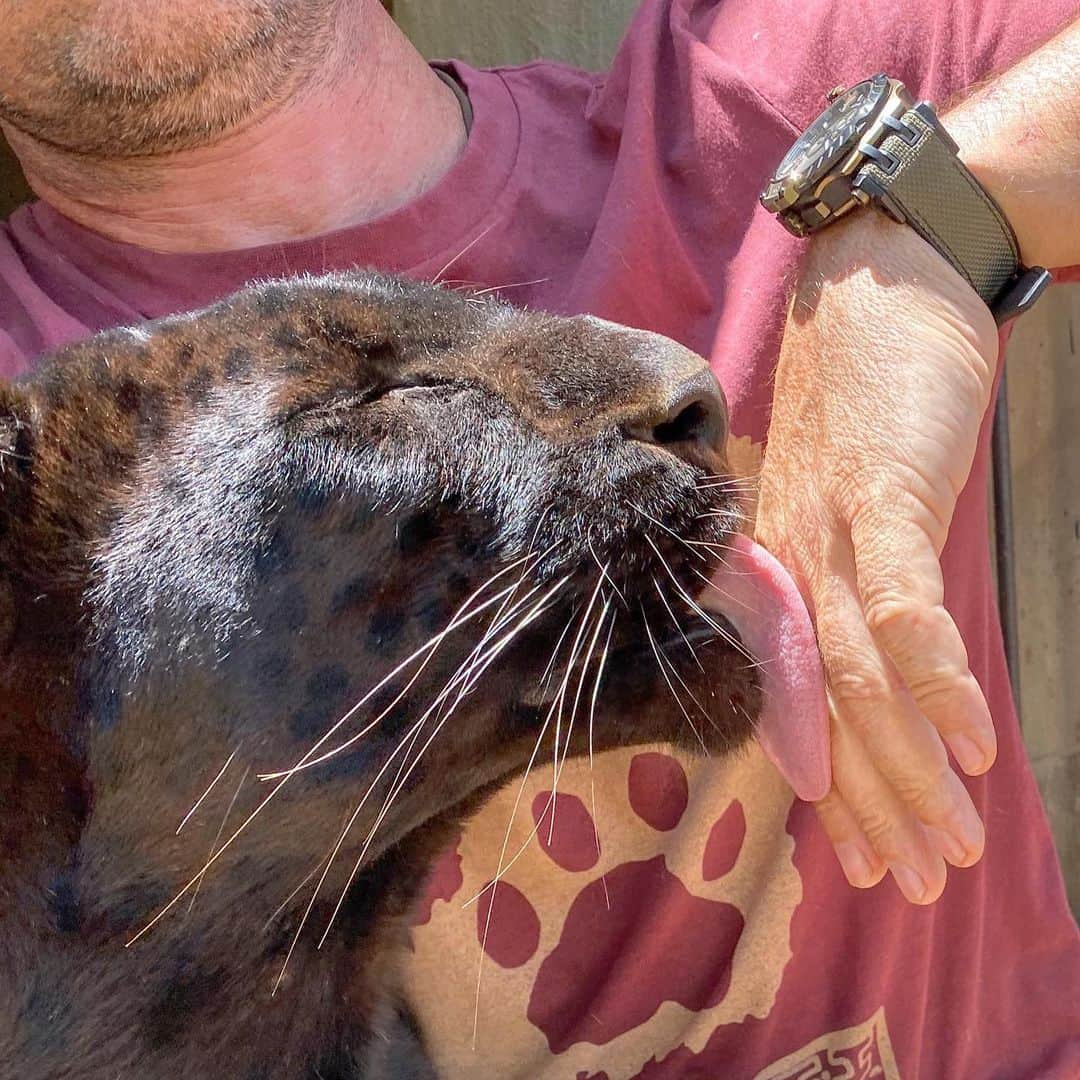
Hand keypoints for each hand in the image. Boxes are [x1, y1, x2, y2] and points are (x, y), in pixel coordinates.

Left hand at [756, 212, 1000, 903]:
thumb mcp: (847, 496)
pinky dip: (935, 678)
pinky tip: (972, 741)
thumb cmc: (866, 396)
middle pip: (825, 709)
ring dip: (909, 767)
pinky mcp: (882, 491)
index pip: (798, 701)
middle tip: (916, 881)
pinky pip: (900, 602)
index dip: (832, 785)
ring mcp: (830, 529)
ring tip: (952, 845)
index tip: (866, 856)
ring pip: (857, 678)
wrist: (879, 281)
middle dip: (874, 803)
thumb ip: (850, 572)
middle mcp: (789, 562)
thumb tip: (884, 652)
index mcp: (779, 570)